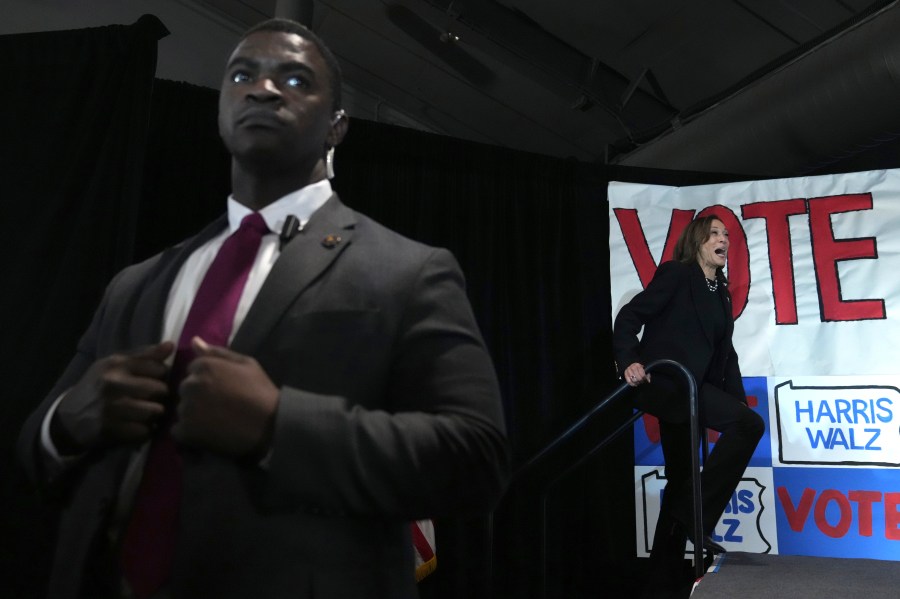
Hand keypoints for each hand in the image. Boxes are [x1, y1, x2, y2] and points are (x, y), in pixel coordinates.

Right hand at [51, 342, 173, 453]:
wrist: (68, 417)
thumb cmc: (99, 386)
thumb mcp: (116, 365)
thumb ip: (145, 356)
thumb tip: (170, 345)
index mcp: (116, 364)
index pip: (159, 368)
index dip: (162, 376)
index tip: (155, 380)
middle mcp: (113, 383)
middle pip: (161, 390)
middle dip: (162, 396)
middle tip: (153, 399)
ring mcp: (111, 408)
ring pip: (156, 411)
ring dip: (155, 415)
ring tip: (146, 413)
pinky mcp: (111, 430)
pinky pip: (145, 431)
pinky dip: (145, 431)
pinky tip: (136, 426)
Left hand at [173, 337, 278, 457]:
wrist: (270, 424)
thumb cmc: (260, 391)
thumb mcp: (246, 364)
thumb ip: (218, 353)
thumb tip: (194, 341)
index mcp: (204, 366)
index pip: (193, 370)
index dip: (207, 380)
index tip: (222, 390)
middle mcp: (191, 385)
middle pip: (185, 389)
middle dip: (198, 396)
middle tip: (219, 406)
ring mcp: (187, 408)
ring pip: (182, 409)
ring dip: (193, 414)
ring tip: (215, 421)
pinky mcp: (187, 431)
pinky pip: (178, 430)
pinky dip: (189, 433)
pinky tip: (207, 434)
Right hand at [624, 362, 649, 386]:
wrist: (633, 368)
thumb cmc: (640, 370)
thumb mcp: (645, 371)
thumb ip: (647, 375)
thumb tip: (648, 381)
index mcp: (638, 365)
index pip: (641, 372)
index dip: (643, 377)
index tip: (645, 379)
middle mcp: (632, 367)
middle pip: (637, 376)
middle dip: (640, 380)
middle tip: (642, 381)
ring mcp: (628, 370)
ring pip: (633, 379)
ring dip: (637, 382)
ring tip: (639, 383)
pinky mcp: (625, 374)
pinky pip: (628, 381)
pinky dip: (632, 384)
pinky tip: (635, 384)